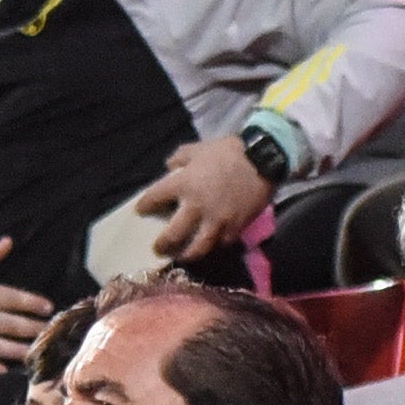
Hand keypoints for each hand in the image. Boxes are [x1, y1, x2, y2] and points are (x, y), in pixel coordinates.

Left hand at [139, 136, 270, 263]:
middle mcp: (196, 207)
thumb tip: (169, 167)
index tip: (141, 210)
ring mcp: (216, 221)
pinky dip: (212, 247)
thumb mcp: (198, 148)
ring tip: (182, 256)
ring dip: (186, 255)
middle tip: (157, 248)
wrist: (263, 159)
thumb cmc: (228, 152)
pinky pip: (220, 244)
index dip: (144, 206)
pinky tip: (208, 246)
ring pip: (197, 249)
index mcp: (183, 184)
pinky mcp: (235, 228)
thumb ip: (179, 158)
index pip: (153, 199)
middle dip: (162, 244)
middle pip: (172, 235)